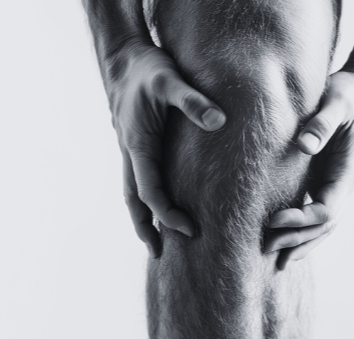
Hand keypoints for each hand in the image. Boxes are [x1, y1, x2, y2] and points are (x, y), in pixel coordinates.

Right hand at [106, 42, 225, 256]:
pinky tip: (162, 214)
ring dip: (144, 221)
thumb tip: (220, 121)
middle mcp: (132, 154)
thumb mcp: (170, 79)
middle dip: (146, 229)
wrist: (124, 59)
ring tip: (157, 246)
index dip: (168, 214)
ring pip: (134, 195)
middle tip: (159, 255)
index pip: (150, 192)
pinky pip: (142, 183)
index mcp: (138, 146)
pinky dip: (148, 203)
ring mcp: (133, 154)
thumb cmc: (147, 69)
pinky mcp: (139, 150)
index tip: (190, 230)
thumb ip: (193, 100)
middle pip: (134, 202)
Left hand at [265, 69, 353, 268]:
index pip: (326, 210)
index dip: (301, 220)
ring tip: (277, 263)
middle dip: (297, 240)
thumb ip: (323, 122)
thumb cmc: (349, 94)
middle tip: (266, 248)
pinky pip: (314, 216)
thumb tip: (305, 145)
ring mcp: (335, 188)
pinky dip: (301, 233)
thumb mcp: (338, 100)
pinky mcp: (323, 184)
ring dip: (300, 245)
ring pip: (321, 228)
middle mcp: (343, 187)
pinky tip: (284, 243)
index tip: (273, 219)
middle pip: (323, 227)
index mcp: (347, 173)